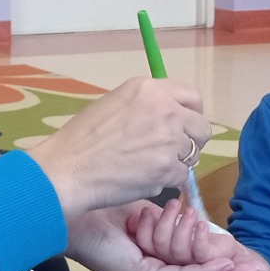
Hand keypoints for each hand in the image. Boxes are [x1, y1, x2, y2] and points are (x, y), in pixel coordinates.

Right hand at [29, 78, 211, 218]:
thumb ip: (147, 105)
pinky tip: (143, 178)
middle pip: (201, 127)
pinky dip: (167, 180)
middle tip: (171, 151)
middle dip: (191, 141)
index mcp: (149, 89)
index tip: (185, 125)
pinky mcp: (166, 168)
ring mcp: (168, 140)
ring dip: (177, 162)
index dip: (192, 113)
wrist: (68, 169)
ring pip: (192, 155)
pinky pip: (181, 177)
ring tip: (150, 165)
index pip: (192, 96)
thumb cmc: (82, 139)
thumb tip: (170, 116)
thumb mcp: (115, 104)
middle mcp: (165, 110)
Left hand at [66, 203, 266, 270]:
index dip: (220, 265)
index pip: (191, 268)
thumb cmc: (102, 204)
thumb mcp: (145, 212)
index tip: (248, 259)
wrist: (70, 204)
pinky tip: (224, 268)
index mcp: (148, 265)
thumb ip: (165, 219)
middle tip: (259, 269)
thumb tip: (187, 212)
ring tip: (248, 267)